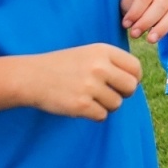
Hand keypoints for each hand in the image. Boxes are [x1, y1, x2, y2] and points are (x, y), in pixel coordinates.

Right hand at [21, 43, 142, 120]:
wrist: (30, 77)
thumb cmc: (63, 66)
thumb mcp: (89, 53)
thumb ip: (112, 63)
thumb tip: (136, 80)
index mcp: (103, 51)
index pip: (135, 67)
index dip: (134, 78)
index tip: (125, 83)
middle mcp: (99, 67)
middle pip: (131, 87)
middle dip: (124, 93)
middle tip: (110, 94)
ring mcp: (90, 86)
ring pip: (117, 104)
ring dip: (107, 105)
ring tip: (90, 98)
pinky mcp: (80, 105)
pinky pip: (102, 116)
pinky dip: (95, 115)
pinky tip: (82, 106)